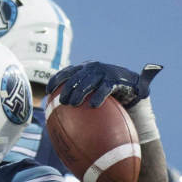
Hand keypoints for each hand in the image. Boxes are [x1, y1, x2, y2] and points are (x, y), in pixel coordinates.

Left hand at [48, 62, 162, 108]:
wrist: (132, 86)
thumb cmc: (108, 92)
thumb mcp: (93, 90)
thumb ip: (79, 95)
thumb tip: (60, 113)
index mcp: (85, 68)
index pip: (66, 72)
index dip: (56, 80)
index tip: (48, 92)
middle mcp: (93, 68)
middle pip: (75, 78)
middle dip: (67, 89)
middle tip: (63, 102)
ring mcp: (104, 72)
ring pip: (88, 82)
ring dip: (79, 93)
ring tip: (74, 104)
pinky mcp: (115, 80)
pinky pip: (105, 88)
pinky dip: (98, 96)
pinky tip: (93, 105)